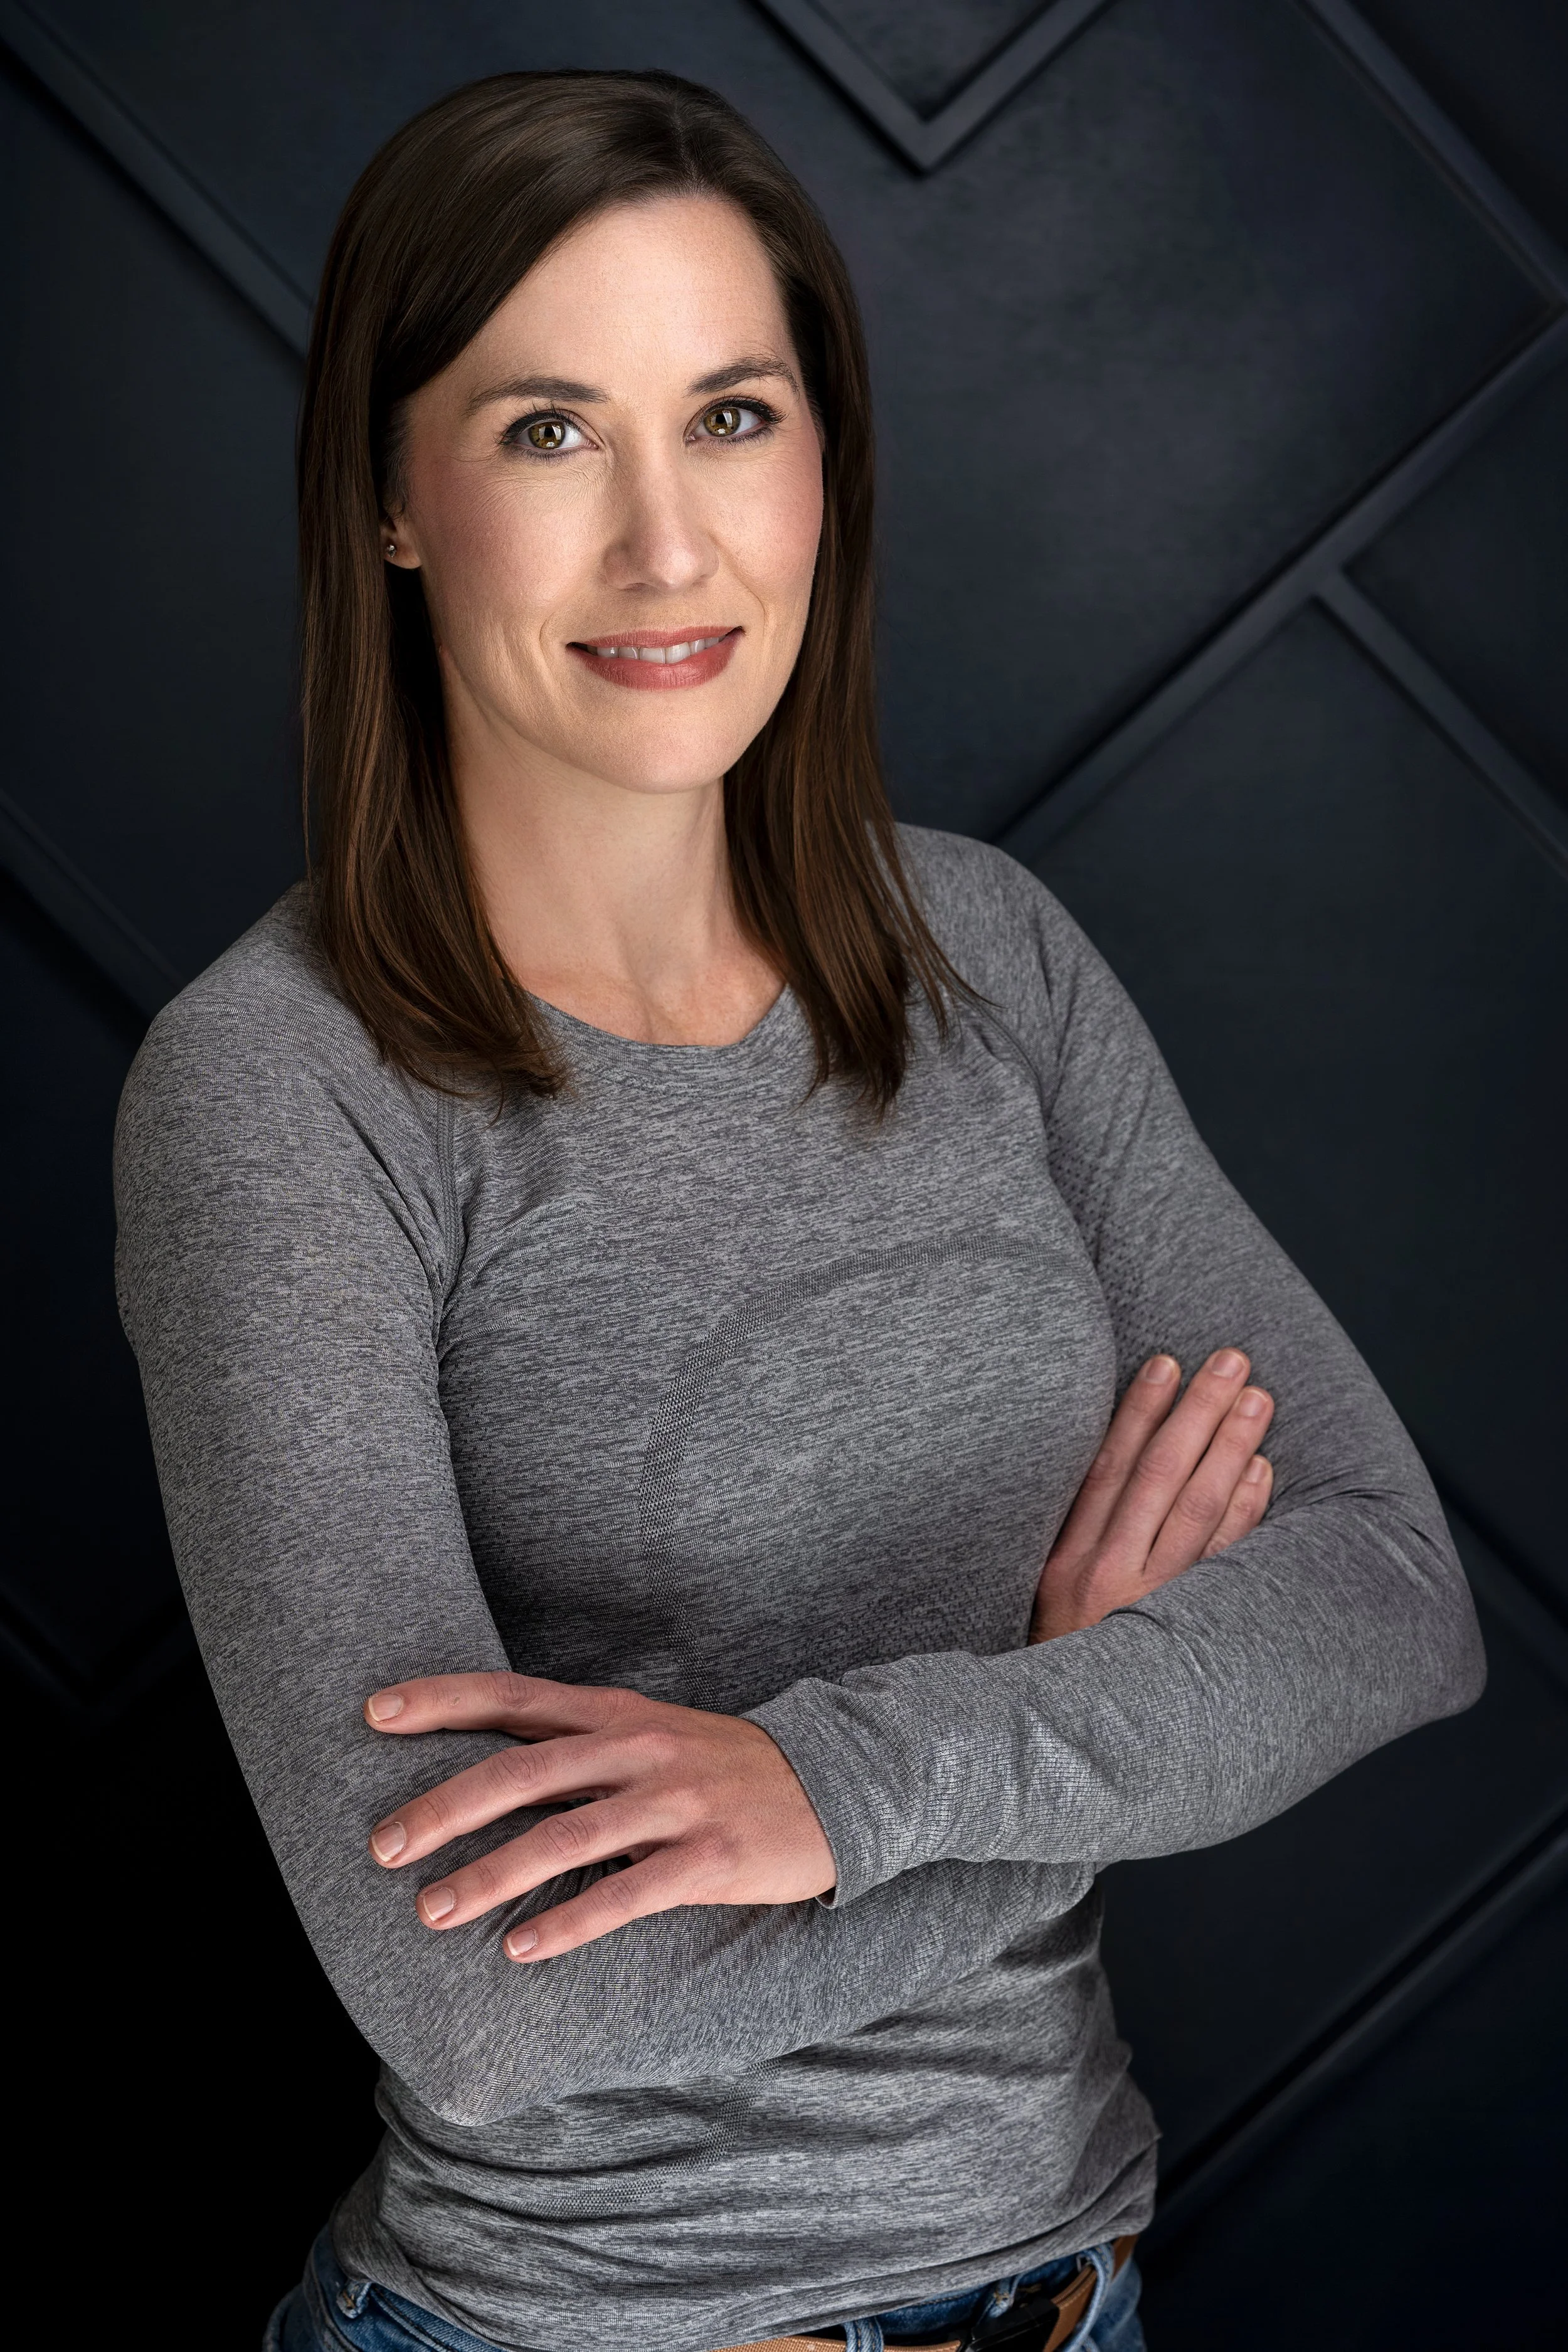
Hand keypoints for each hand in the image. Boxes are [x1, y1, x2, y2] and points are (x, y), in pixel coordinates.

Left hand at [362, 1674, 835, 1961]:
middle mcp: (639, 1748)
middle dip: (446, 1805)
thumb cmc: (723, 1767)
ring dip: (492, 1875)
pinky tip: (522, 1949)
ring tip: (431, 1911)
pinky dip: (571, 1921)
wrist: (839, 1781)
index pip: (513, 1695)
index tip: (373, 1713)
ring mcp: (677, 1801)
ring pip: (566, 1834)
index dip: (442, 1700)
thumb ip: (580, 1745)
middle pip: (524, 1769)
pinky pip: (629, 1892)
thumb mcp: (653, 1734)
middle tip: (382, 1845)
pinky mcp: (712, 1856)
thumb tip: (487, 1770)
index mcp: (617, 1713)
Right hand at [1031, 1348, 1273, 1641]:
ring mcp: (1154, 1603)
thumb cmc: (1062, 1656)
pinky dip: (1246, 1511)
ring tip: (1257, 1399)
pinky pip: (1226, 1560)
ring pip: (1198, 1509)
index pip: (1109, 1467)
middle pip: (1159, 1475)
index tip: (1166, 1363)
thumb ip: (1078, 1534)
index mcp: (1066, 1560)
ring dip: (1231, 1447)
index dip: (1139, 1411)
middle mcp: (1108, 1575)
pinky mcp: (1190, 1630)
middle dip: (1197, 1411)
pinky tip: (1264, 1470)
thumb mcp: (1046, 1592)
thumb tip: (1117, 1459)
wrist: (1066, 1740)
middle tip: (1231, 1360)